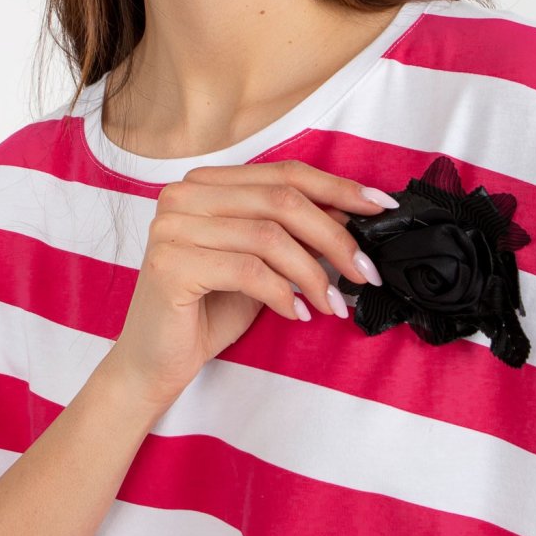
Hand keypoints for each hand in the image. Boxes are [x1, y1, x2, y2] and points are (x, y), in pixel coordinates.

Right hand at [110, 159, 390, 409]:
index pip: (284, 173)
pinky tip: (296, 314)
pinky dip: (282, 295)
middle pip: (282, 201)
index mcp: (206, 184)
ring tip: (333, 304)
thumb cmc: (208, 310)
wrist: (154, 362)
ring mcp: (172, 227)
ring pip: (269, 236)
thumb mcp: (262, 262)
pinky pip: (248, 271)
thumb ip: (295, 232)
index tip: (381, 206)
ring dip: (313, 274)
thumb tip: (354, 212)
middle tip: (366, 271)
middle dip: (336, 237)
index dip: (338, 187)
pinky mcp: (170, 264)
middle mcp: (183, 195)